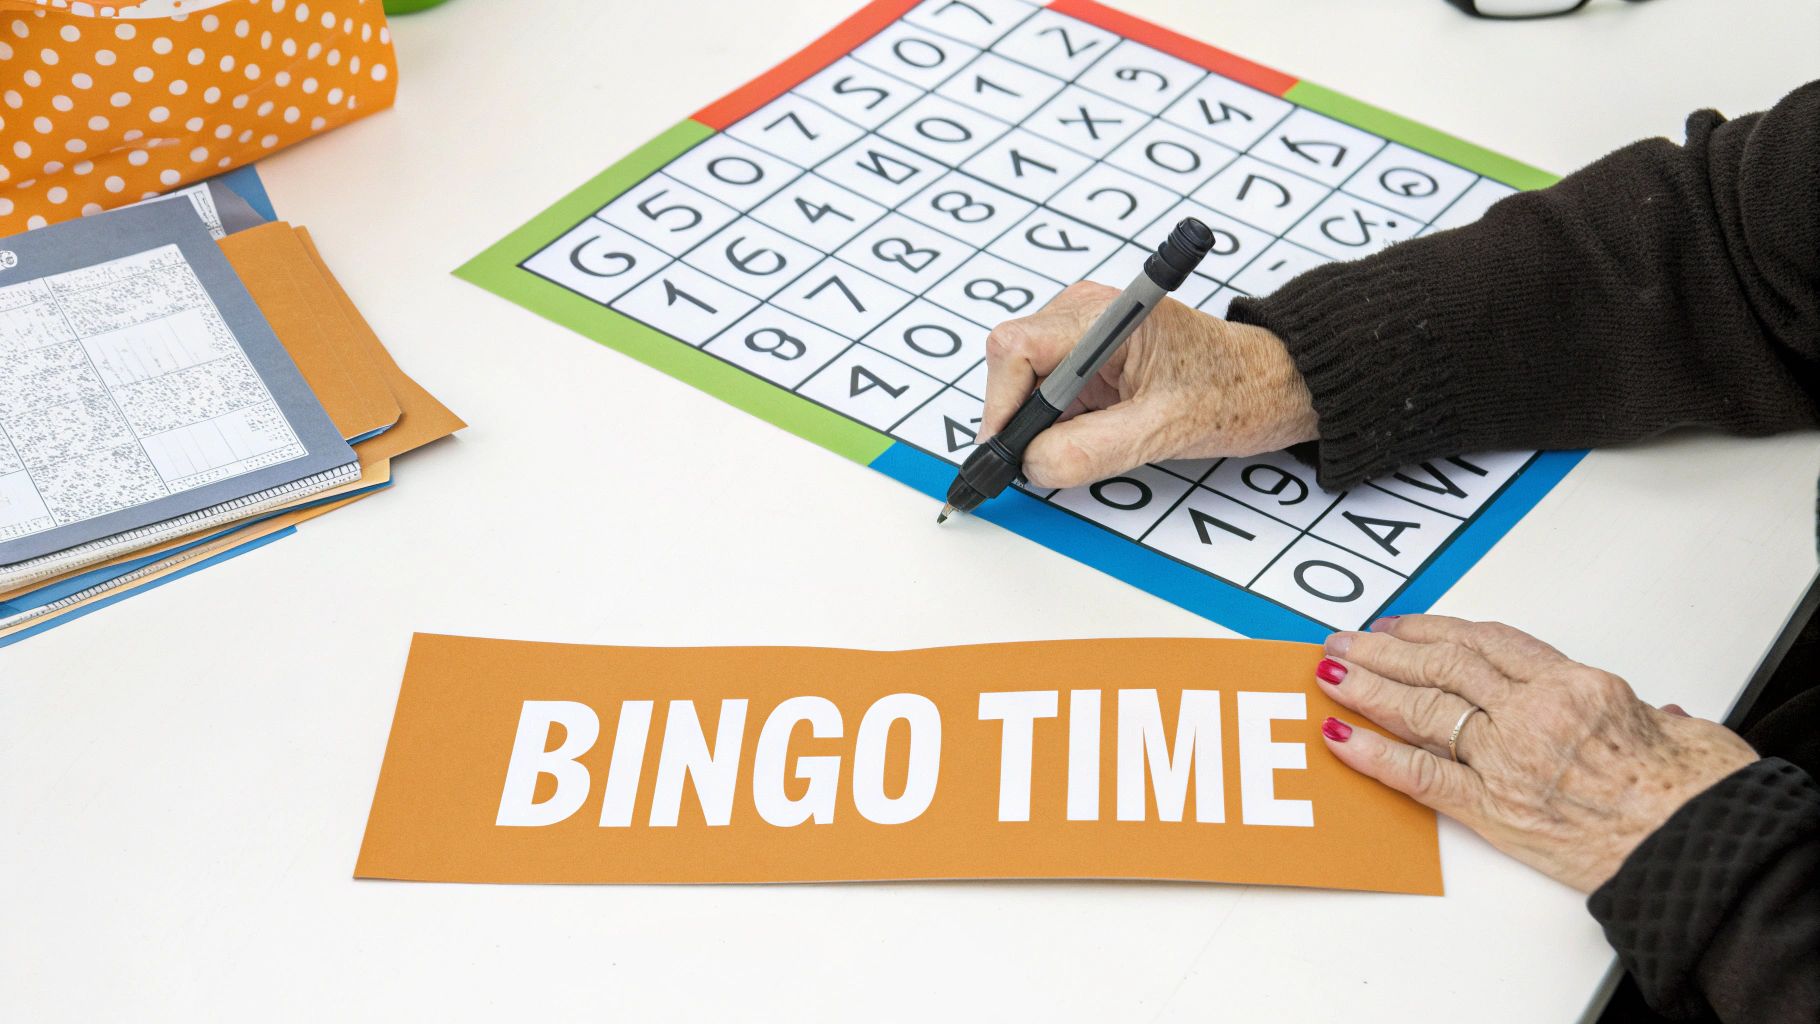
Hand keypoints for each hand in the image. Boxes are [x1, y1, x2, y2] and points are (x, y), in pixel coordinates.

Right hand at [980, 282, 1317, 488]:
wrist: (1272, 384)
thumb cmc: (1235, 390)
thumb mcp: (1165, 429)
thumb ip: (1092, 449)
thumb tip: (1033, 464)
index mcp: (1105, 315)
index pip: (1016, 347)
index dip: (1001, 403)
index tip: (1004, 450)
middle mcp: (1085, 314)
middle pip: (1011, 363)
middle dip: (1016, 417)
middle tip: (1033, 465)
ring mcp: (1083, 334)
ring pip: (1025, 382)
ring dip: (1036, 423)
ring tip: (1077, 449)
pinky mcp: (1088, 357)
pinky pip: (1048, 392)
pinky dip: (1053, 423)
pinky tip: (1084, 438)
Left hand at [1316, 615, 1758, 892]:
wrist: (1702, 850)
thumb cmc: (1699, 795)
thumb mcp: (1683, 731)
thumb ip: (1652, 715)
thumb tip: (1658, 713)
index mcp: (1577, 683)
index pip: (1488, 641)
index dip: (1436, 629)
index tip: (1404, 625)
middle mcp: (1534, 712)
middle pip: (1443, 665)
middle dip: (1386, 650)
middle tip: (1346, 640)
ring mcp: (1507, 759)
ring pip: (1422, 708)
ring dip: (1368, 687)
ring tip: (1330, 674)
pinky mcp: (1492, 810)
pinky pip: (1420, 774)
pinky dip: (1374, 753)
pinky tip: (1339, 736)